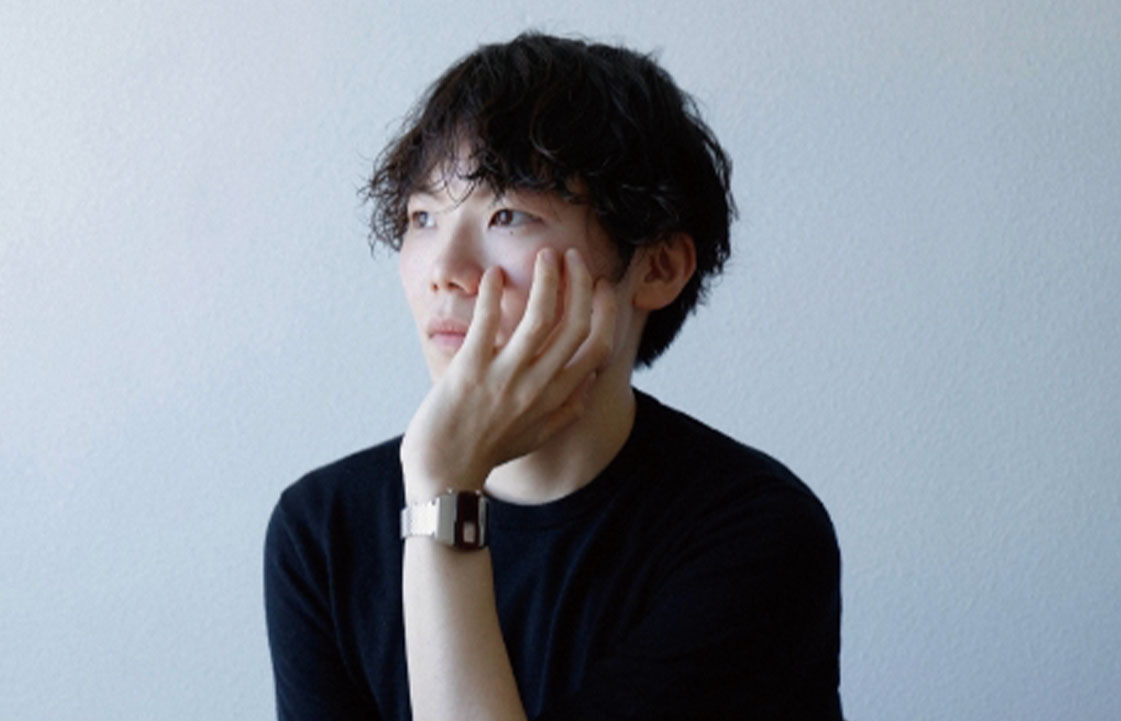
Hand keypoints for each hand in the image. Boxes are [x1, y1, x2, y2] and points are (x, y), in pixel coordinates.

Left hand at [399, 247, 616, 501]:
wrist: (444, 472)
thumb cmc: (488, 452)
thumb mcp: (538, 436)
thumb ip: (568, 410)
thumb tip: (590, 384)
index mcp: (558, 398)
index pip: (598, 347)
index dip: (605, 310)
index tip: (600, 285)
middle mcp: (538, 386)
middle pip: (575, 324)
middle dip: (579, 282)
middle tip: (572, 257)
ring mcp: (505, 377)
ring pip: (541, 317)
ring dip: (548, 279)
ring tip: (546, 255)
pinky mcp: (470, 370)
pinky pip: (488, 323)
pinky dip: (495, 294)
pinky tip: (495, 275)